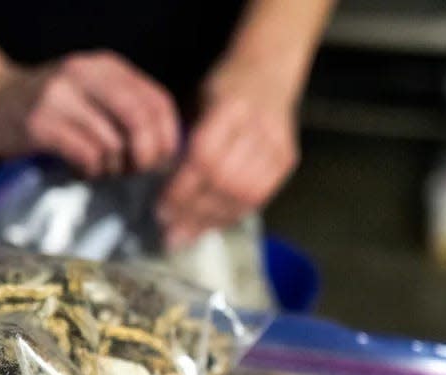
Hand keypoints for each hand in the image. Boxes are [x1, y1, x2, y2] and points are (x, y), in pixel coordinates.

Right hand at [0, 51, 179, 177]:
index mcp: (105, 66)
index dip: (168, 137)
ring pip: (113, 141)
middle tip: (136, 172)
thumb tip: (165, 149)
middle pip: (140, 119)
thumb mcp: (89, 94)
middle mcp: (85, 73)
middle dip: (147, 155)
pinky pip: (86, 154)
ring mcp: (61, 96)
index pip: (156, 100)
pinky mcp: (40, 122)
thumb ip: (123, 109)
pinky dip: (92, 170)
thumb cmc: (45, 107)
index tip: (162, 162)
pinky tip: (83, 170)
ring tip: (102, 170)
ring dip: (114, 167)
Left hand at [157, 56, 300, 249]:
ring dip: (212, 220)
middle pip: (224, 181)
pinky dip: (233, 215)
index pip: (204, 158)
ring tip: (188, 235)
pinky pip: (259, 198)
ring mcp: (278, 145)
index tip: (161, 208)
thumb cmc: (225, 86)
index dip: (181, 189)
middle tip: (170, 231)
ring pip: (243, 195)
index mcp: (230, 107)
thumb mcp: (197, 102)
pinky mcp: (287, 160)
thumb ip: (184, 141)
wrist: (270, 69)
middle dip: (194, 211)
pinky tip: (212, 225)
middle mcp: (259, 126)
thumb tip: (158, 187)